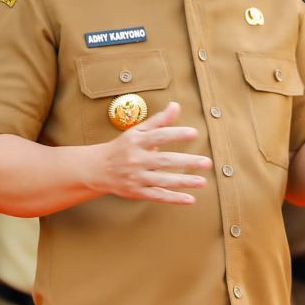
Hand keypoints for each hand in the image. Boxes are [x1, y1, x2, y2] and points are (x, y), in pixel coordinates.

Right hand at [94, 102, 210, 203]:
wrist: (98, 169)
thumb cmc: (123, 147)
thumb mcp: (137, 131)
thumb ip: (159, 121)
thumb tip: (176, 106)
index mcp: (137, 141)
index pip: (159, 136)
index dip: (176, 134)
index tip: (194, 133)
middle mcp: (136, 159)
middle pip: (164, 160)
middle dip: (187, 162)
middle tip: (207, 162)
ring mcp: (136, 177)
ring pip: (163, 181)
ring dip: (184, 182)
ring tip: (203, 181)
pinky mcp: (137, 192)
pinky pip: (158, 196)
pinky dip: (174, 198)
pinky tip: (190, 199)